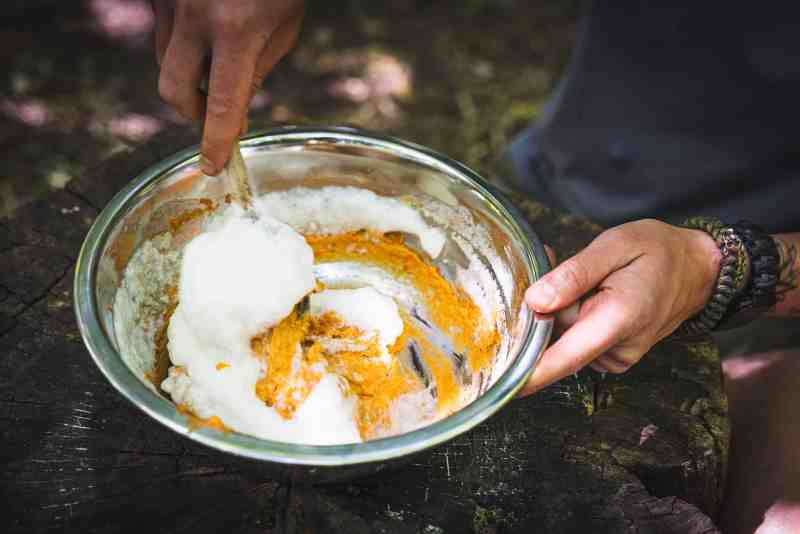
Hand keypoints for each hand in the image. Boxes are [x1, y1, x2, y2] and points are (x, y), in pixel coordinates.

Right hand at [152, 0, 303, 174]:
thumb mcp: (284, 25)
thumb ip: (258, 68)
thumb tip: (232, 106)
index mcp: (236, 31)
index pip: (223, 104)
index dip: (216, 141)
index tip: (212, 166)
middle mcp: (195, 17)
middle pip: (173, 90)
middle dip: (191, 111)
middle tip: (212, 113)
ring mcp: (170, 1)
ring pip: (165, 60)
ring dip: (189, 74)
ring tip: (219, 59)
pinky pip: (163, 32)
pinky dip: (182, 44)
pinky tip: (208, 28)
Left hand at [520, 219, 721, 395]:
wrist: (697, 269)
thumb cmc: (658, 251)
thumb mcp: (615, 245)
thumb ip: (574, 274)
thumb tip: (536, 301)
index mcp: (619, 319)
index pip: (564, 357)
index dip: (529, 374)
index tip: (501, 387)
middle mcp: (617, 348)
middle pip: (555, 340)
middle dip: (544, 306)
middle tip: (553, 263)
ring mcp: (615, 356)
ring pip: (564, 337)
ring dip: (560, 308)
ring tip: (582, 276)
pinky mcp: (611, 356)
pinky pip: (576, 338)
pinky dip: (573, 315)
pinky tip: (588, 292)